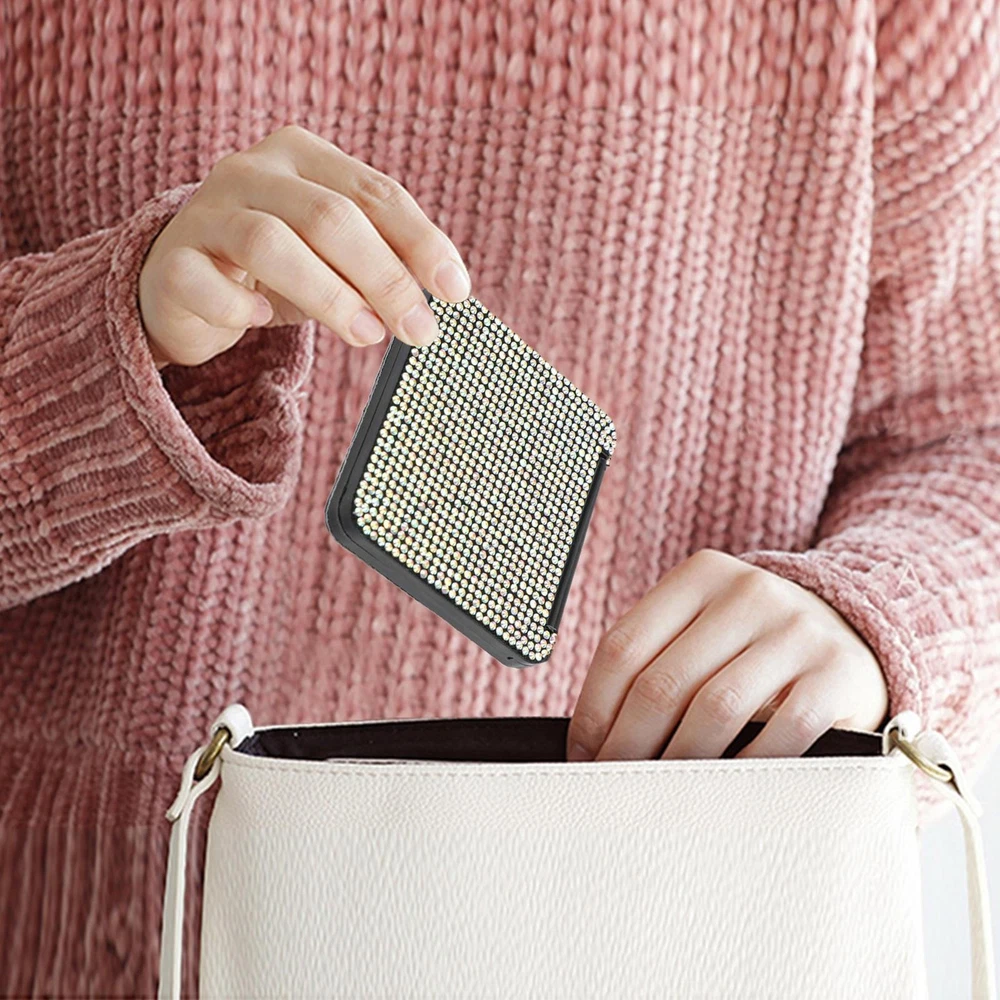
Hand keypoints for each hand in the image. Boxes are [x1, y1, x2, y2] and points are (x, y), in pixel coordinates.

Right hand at [138, 124, 471, 368]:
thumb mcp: (335, 256)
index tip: (455, 291)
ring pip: (270, 242)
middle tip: (419, 329)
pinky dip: (239, 306)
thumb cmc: (276, 269)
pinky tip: (261, 320)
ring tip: (367, 335)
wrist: (183, 286)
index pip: (374, 192)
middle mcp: (251, 171)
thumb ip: (382, 261)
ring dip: (328, 294)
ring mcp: (205, 213)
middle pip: (329, 216)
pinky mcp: (170, 262)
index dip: (421, 241)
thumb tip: (444, 295)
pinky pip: (205, 282)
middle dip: (385, 276)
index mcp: (301, 156)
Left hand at [566, 549, 888, 760]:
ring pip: (713, 709)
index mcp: (701, 575)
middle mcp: (748, 591)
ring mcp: (796, 630)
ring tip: (658, 794)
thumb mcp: (706, 628)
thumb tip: (593, 739)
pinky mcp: (837, 674)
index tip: (582, 754)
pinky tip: (721, 789)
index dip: (594, 710)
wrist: (858, 632)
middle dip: (628, 746)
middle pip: (663, 681)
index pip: (624, 646)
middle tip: (613, 786)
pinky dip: (742, 768)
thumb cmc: (756, 645)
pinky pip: (778, 733)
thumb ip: (657, 660)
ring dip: (677, 763)